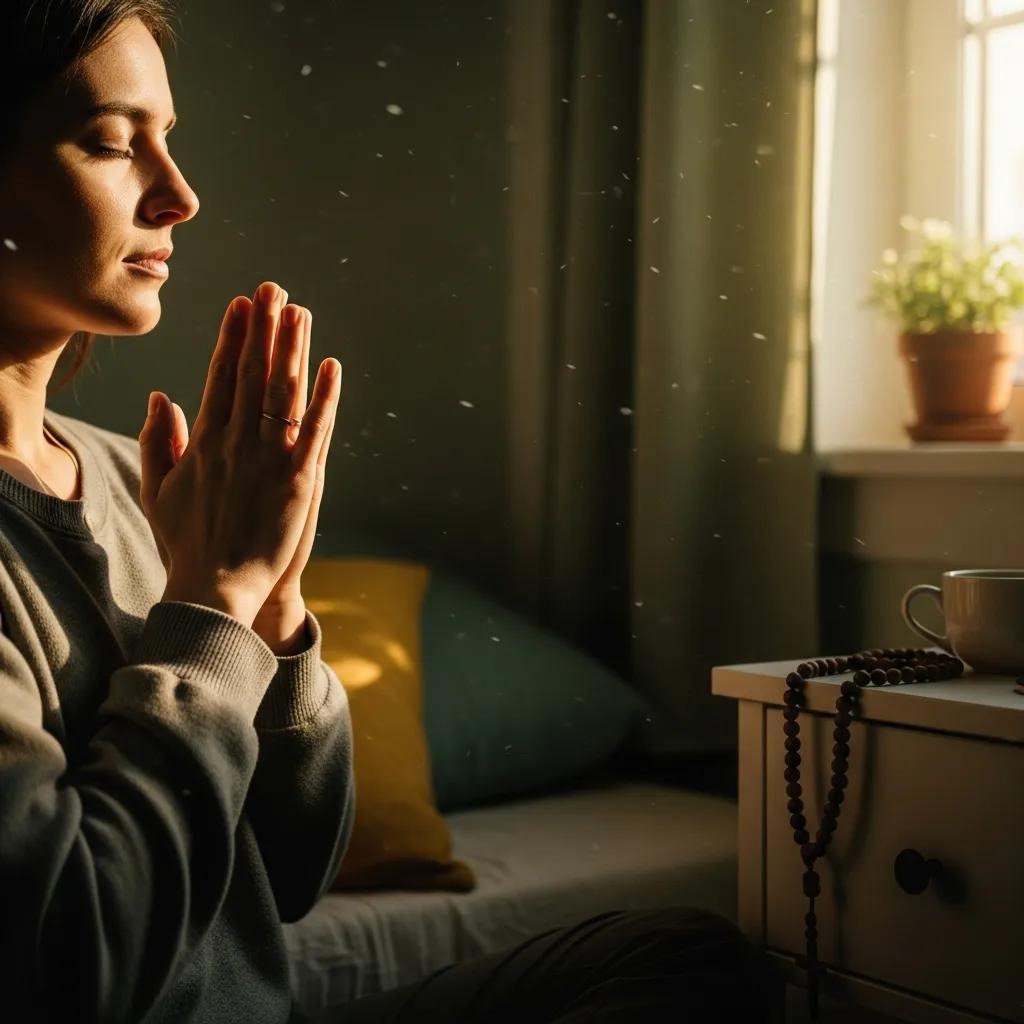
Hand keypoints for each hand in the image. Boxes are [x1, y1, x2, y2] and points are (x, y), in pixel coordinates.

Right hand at [139, 282, 341, 628]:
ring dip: (293, 349)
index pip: (221, 376)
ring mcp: (269, 459)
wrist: (216, 588)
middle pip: (254, 374)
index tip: (242, 304)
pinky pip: (314, 431)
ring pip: (284, 393)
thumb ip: (157, 441)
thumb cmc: (185, 542)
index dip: (234, 337)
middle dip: (264, 328)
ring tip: (300, 311)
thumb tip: (161, 397)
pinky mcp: (299, 481)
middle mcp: (237, 442)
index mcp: (204, 442)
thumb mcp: (157, 490)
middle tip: (274, 288)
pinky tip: (331, 367)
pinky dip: (324, 398)